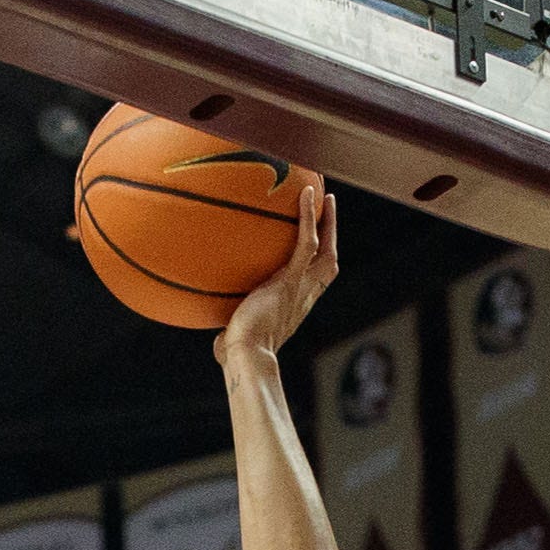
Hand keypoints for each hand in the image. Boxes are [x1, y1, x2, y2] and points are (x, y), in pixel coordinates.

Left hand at [217, 181, 339, 367]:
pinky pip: (307, 242)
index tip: (314, 247)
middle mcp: (303, 297)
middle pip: (328, 265)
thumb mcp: (236, 342)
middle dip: (332, 237)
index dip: (316, 266)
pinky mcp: (292, 279)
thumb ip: (230, 337)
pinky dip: (309, 216)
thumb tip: (217, 341)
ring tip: (323, 195)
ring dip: (328, 222)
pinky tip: (308, 193)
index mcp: (293, 308)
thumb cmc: (238, 356)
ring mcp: (300, 287)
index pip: (313, 284)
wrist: (247, 355)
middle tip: (327, 212)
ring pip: (325, 250)